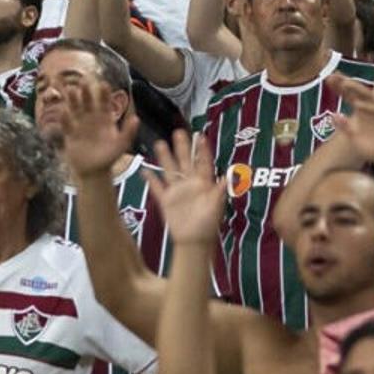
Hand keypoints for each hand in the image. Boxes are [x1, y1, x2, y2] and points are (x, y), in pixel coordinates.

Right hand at [153, 131, 225, 248]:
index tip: (200, 135)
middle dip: (182, 147)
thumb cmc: (208, 225)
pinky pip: (157, 188)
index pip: (203, 162)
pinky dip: (150, 180)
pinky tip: (144, 170)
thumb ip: (221, 190)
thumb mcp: (216, 206)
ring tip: (160, 143)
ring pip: (169, 170)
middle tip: (178, 132)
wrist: (194, 242)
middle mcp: (189, 184)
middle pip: (185, 161)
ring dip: (165, 157)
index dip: (202, 149)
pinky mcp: (166, 201)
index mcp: (203, 184)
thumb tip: (229, 176)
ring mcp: (177, 192)